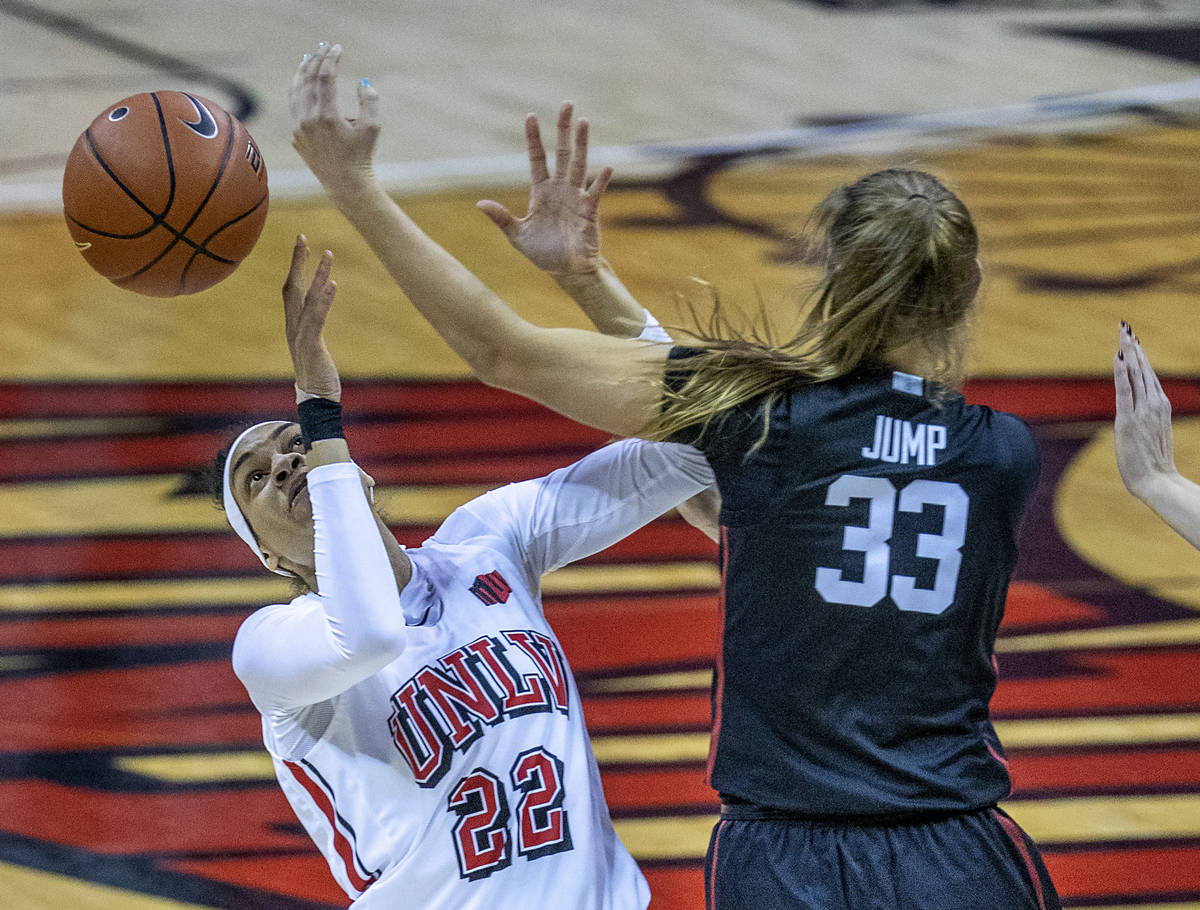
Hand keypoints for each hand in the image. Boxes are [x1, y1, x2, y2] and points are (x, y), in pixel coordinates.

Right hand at [283, 236, 340, 401]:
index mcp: (293, 324)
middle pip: (292, 287)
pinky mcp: (310, 345)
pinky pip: (317, 318)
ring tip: (328, 255)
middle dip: (297, 260)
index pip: (291, 288)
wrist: (316, 400)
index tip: (301, 244)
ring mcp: (300, 335)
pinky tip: (333, 285)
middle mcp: (293, 326)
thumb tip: (319, 308)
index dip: (295, 265)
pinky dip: (324, 300)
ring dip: (317, 275)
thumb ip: (313, 326)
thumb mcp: (314, 345)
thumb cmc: (318, 374)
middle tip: (302, 236)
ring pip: (306, 298)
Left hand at [289, 42, 379, 198]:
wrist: (346, 185)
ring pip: (296, 91)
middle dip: (316, 60)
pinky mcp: (295, 136)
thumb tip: (363, 83)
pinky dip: (298, 91)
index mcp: (326, 116)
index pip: (325, 77)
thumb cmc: (362, 156)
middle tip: (324, 46)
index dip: (331, 59)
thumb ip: (370, 101)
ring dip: (302, 72)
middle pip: (308, 79)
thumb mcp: (373, 128)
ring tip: (308, 57)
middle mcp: (307, 120)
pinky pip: (294, 107)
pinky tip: (303, 82)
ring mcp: (298, 129)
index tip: (337, 47)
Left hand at [477, 102, 612, 274]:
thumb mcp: (516, 236)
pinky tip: (607, 167)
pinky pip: (596, 192)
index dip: (534, 138)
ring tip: (583, 121)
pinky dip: (601, 180)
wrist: (566, 271)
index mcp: (541, 192)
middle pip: (562, 153)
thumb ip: (501, 218)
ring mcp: (576, 198)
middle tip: (567, 104)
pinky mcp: (589, 211)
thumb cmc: (543, 254)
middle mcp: (559, 189)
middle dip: (563, 129)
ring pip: (579, 164)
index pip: (537, 158)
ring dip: (582, 143)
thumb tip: (479, 204)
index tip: (530, 116)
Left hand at [1113, 323, 1175, 498]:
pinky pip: (1125, 390)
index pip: (1147, 374)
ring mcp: (1143, 411)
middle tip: (1125, 326)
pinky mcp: (1129, 420)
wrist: (1157, 481)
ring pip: (1135, 374)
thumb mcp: (1151, 433)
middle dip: (1133, 346)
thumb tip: (1136, 413)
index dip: (1139, 355)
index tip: (1132, 338)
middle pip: (1142, 368)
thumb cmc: (1152, 462)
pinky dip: (1121, 372)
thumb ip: (1146, 418)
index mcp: (1159, 405)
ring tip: (1122, 333)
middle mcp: (1154, 403)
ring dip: (1128, 352)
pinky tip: (1117, 356)